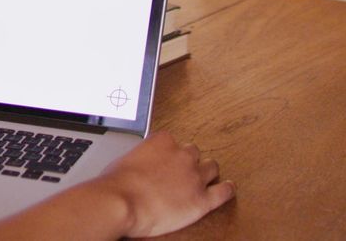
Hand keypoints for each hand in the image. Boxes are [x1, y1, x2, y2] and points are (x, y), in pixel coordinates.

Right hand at [97, 131, 234, 237]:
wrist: (122, 203)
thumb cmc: (117, 184)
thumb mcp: (124, 159)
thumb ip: (139, 158)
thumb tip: (137, 166)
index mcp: (163, 141)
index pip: (174, 141)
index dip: (171, 152)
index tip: (168, 159)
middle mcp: (182, 155)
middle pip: (194, 152)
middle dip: (189, 161)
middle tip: (182, 171)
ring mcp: (195, 177)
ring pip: (211, 168)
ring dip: (207, 172)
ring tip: (204, 178)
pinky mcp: (202, 200)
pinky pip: (223, 192)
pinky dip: (227, 190)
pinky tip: (228, 188)